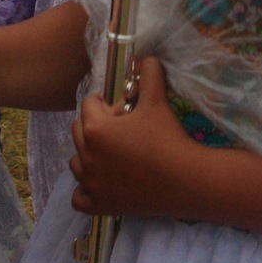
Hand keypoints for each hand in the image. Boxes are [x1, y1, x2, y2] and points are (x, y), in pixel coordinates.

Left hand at [68, 57, 196, 218]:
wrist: (185, 179)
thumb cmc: (168, 138)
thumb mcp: (157, 100)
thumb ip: (148, 73)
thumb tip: (143, 56)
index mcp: (95, 129)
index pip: (88, 105)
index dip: (106, 104)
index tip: (124, 108)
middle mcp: (86, 156)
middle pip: (79, 132)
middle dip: (96, 126)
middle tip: (122, 130)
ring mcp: (91, 184)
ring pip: (76, 163)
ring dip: (89, 156)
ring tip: (113, 154)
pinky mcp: (99, 205)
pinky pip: (78, 197)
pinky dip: (86, 190)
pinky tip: (104, 182)